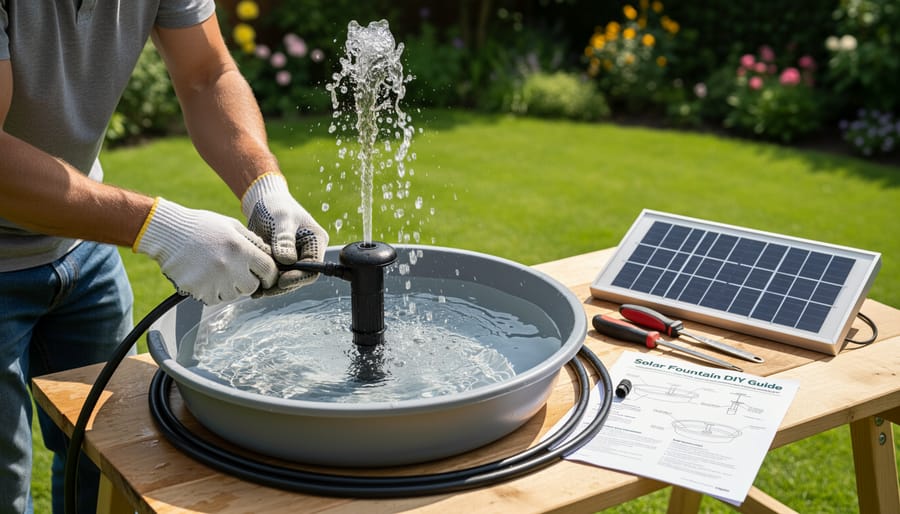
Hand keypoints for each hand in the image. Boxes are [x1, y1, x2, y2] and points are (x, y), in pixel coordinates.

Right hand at [134, 198, 277, 304]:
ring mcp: (213, 281)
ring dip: (229, 288)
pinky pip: (214, 299)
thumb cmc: (201, 227)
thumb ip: (253, 242)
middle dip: (248, 282)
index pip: (268, 271)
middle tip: (237, 272)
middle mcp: (230, 267)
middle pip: (251, 287)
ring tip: (217, 271)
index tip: (264, 275)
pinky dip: (212, 292)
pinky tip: (205, 277)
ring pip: (233, 295)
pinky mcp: (198, 290)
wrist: (167, 233)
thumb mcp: (232, 226)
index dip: (269, 274)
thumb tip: (270, 256)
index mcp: (241, 249)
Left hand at [242, 173, 328, 294]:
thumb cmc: (275, 206)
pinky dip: (266, 280)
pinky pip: (277, 275)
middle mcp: (308, 252)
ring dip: (273, 286)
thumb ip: (284, 239)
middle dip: (283, 285)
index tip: (281, 281)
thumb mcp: (281, 219)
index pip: (313, 267)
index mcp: (316, 241)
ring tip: (257, 290)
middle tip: (265, 290)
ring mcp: (295, 258)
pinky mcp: (282, 261)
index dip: (299, 277)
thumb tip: (287, 261)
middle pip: (300, 277)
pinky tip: (254, 284)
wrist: (262, 202)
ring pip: (288, 279)